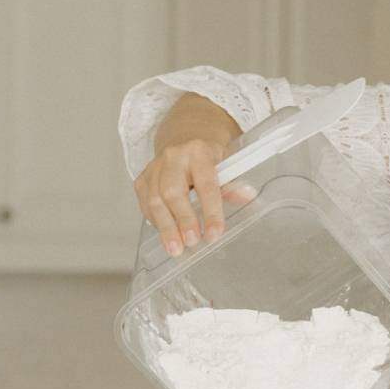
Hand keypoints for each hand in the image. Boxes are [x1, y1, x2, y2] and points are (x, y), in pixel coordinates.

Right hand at [134, 140, 255, 256]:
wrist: (184, 140)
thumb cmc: (208, 158)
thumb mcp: (225, 165)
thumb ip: (232, 184)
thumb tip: (247, 195)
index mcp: (198, 152)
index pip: (205, 184)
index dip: (211, 211)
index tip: (214, 233)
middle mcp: (173, 157)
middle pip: (172, 192)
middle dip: (182, 220)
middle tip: (192, 241)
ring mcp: (154, 168)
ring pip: (154, 200)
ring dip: (166, 227)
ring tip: (176, 248)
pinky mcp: (142, 179)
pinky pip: (145, 204)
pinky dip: (156, 222)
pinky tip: (166, 235)